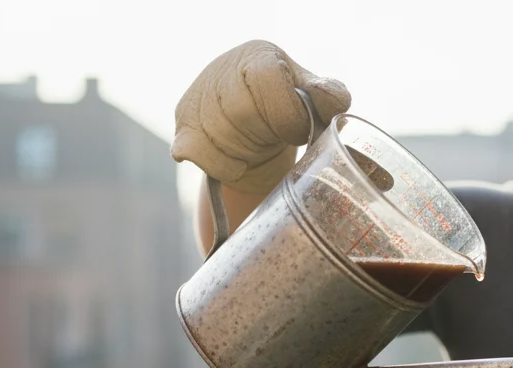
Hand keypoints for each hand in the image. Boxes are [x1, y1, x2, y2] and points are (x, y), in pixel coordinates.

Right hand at [171, 40, 350, 193]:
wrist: (256, 132)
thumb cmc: (289, 113)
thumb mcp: (314, 101)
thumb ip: (330, 96)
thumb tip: (326, 100)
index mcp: (259, 56)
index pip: (267, 80)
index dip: (287, 115)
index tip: (295, 129)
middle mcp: (222, 69)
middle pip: (241, 112)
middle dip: (264, 136)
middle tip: (272, 139)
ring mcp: (197, 97)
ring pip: (220, 137)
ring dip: (246, 154)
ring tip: (256, 147)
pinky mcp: (182, 126)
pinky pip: (197, 154)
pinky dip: (223, 167)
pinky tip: (235, 160)